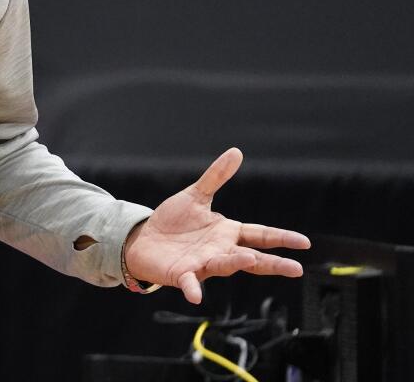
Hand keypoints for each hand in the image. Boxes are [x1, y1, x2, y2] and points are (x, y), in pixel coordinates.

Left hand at [123, 147, 309, 303]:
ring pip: (224, 265)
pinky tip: (196, 296)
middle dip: (274, 264)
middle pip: (252, 258)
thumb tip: (236, 152)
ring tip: (250, 260)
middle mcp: (220, 251)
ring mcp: (202, 264)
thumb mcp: (196, 195)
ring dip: (236, 264)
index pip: (260, 235)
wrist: (144, 239)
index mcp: (228, 233)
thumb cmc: (173, 222)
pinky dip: (193, 288)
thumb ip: (216, 176)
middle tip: (296, 269)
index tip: (304, 242)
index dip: (281, 238)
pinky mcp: (181, 274)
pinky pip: (189, 282)